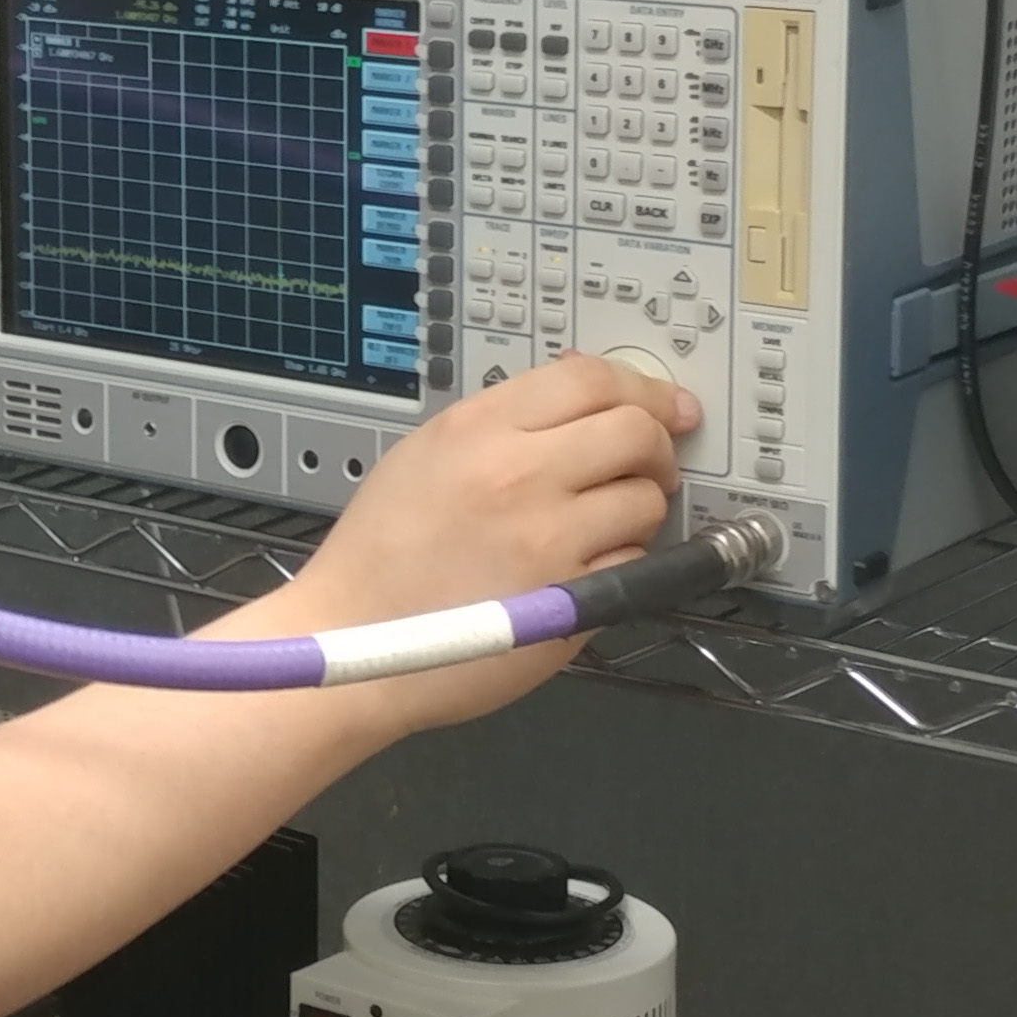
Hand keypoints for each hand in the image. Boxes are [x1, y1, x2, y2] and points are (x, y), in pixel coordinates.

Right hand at [200, 355, 693, 736]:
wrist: (351, 639)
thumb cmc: (380, 556)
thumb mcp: (426, 454)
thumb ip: (502, 421)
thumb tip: (578, 398)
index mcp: (478, 428)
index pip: (591, 378)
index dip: (644, 387)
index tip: (665, 404)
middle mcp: (518, 474)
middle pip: (637, 431)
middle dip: (657, 447)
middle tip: (649, 465)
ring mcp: (549, 540)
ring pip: (646, 500)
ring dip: (640, 510)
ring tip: (604, 526)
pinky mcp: (571, 599)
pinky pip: (635, 563)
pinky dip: (625, 563)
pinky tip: (583, 570)